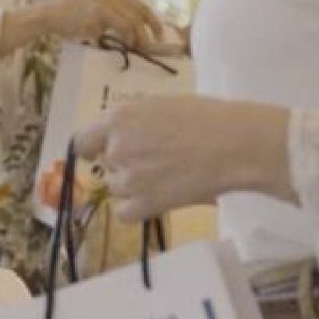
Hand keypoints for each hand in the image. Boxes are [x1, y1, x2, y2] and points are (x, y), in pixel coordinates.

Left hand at [78, 96, 294, 221]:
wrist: (237, 144)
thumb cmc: (208, 117)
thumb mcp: (162, 104)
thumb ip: (133, 119)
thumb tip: (118, 132)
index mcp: (119, 118)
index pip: (82, 141)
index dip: (94, 147)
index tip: (104, 151)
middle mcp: (117, 148)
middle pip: (105, 165)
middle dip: (125, 164)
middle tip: (157, 160)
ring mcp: (129, 178)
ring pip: (116, 188)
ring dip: (134, 186)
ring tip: (167, 176)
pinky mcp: (144, 204)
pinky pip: (124, 213)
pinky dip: (137, 209)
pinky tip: (158, 199)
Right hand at [82, 0, 166, 50]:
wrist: (54, 14)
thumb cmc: (75, 17)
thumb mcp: (99, 14)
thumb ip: (116, 19)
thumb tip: (133, 36)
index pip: (142, 7)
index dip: (153, 22)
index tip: (158, 36)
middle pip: (143, 12)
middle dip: (153, 29)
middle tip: (155, 44)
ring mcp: (108, 3)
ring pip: (135, 20)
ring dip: (140, 37)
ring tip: (140, 48)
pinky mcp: (101, 13)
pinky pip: (123, 25)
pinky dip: (128, 36)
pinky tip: (127, 44)